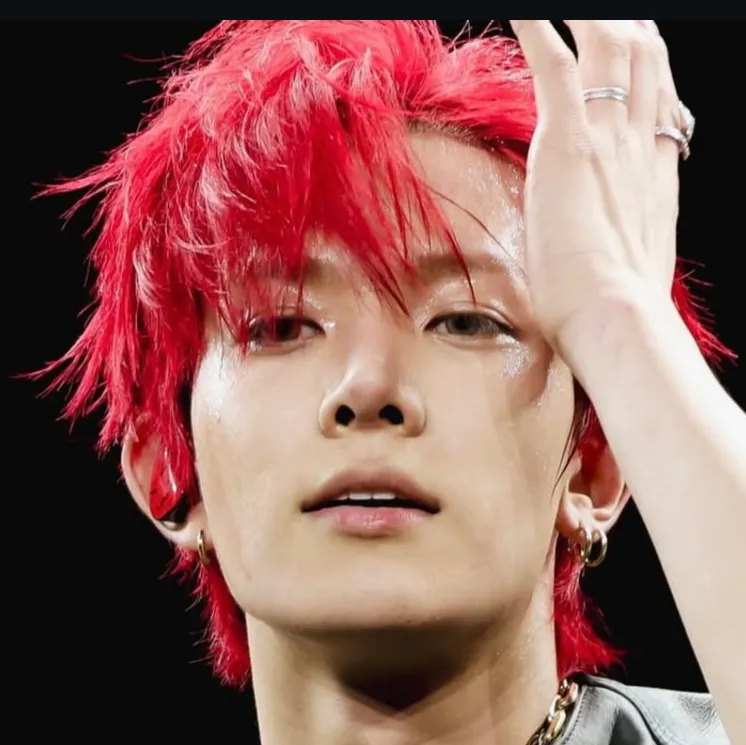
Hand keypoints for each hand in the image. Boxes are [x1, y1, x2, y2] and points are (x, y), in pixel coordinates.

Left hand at [510, 20, 684, 351]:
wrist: (616, 318)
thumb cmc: (615, 310)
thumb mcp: (631, 265)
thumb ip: (622, 240)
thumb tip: (606, 246)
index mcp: (654, 175)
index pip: (657, 102)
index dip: (646, 71)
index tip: (632, 55)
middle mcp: (639, 146)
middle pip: (643, 60)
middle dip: (623, 27)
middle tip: (600, 15)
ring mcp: (608, 140)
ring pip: (610, 48)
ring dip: (590, 17)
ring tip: (570, 9)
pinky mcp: (568, 143)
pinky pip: (556, 65)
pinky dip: (539, 28)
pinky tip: (521, 10)